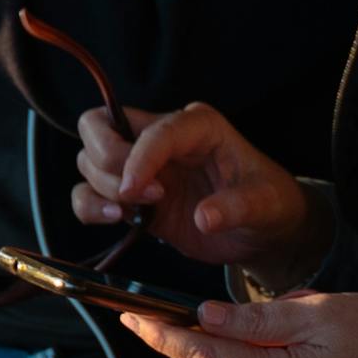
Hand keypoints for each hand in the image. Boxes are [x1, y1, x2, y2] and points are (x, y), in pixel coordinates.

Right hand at [73, 100, 327, 271]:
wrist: (262, 232)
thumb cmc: (269, 204)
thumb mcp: (267, 204)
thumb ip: (239, 207)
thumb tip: (204, 217)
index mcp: (198, 126)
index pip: (154, 130)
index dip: (137, 158)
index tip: (135, 191)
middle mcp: (163, 138)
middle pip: (99, 124)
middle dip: (105, 159)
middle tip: (131, 194)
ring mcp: (142, 166)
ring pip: (89, 158)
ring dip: (100, 186)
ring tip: (133, 214)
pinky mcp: (132, 196)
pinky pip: (88, 193)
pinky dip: (90, 207)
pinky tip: (116, 221)